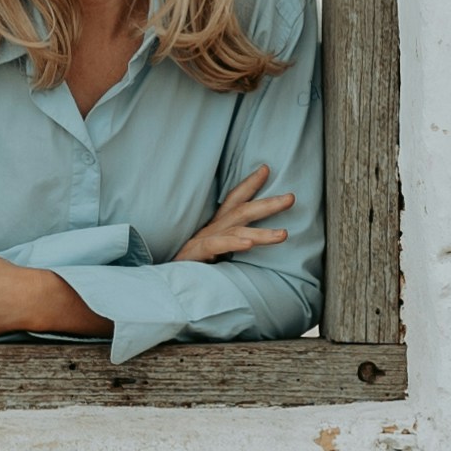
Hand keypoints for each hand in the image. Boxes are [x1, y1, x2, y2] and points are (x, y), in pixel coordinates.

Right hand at [178, 170, 296, 264]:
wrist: (158, 282)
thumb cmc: (187, 267)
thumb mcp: (211, 253)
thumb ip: (227, 246)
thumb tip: (249, 242)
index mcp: (215, 227)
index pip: (234, 201)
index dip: (250, 184)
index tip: (266, 169)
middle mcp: (210, 229)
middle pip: (241, 210)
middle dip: (268, 203)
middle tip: (292, 197)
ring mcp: (201, 240)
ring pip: (235, 230)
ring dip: (261, 231)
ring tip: (284, 234)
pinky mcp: (194, 254)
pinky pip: (216, 246)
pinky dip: (233, 243)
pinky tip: (249, 243)